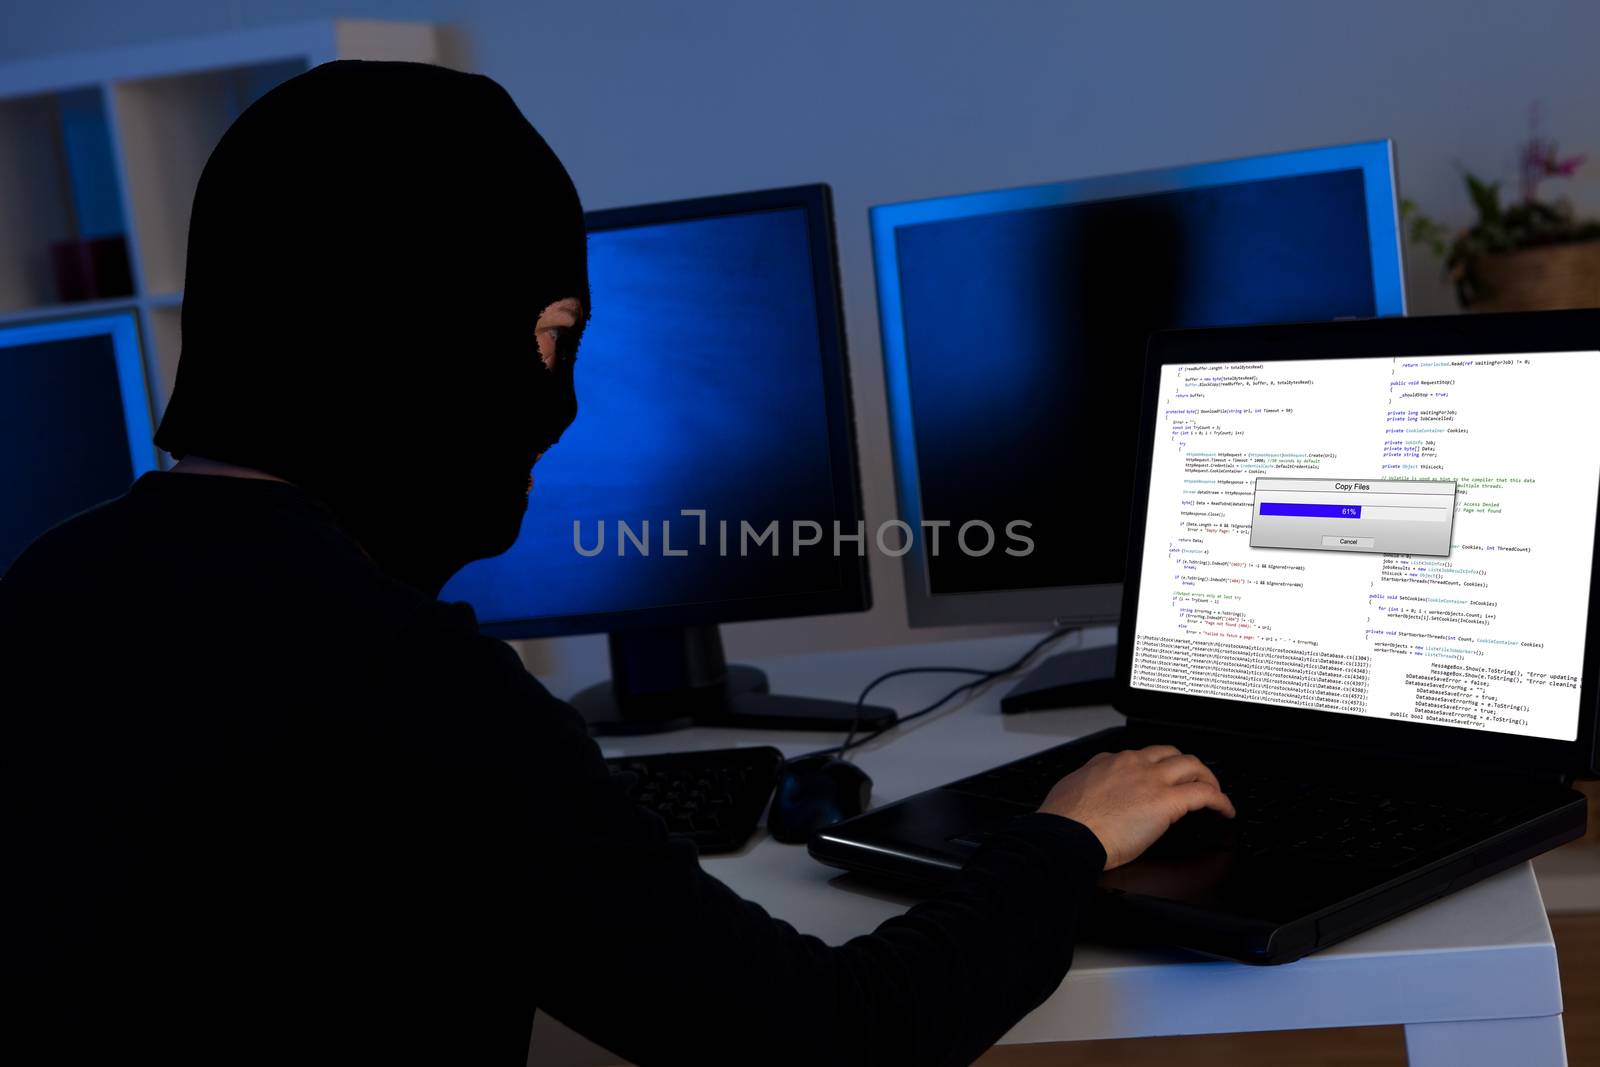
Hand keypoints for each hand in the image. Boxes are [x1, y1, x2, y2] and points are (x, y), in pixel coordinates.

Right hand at [1038, 746, 1234, 869]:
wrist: (1067, 835)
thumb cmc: (1065, 823)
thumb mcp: (1072, 792)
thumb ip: (1089, 788)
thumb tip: (1091, 796)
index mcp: (1108, 762)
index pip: (1141, 756)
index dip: (1155, 767)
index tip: (1159, 779)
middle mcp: (1133, 764)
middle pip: (1171, 753)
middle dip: (1187, 766)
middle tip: (1195, 780)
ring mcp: (1151, 780)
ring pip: (1192, 765)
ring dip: (1207, 778)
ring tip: (1214, 792)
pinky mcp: (1167, 801)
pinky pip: (1205, 794)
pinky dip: (1220, 801)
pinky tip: (1225, 811)